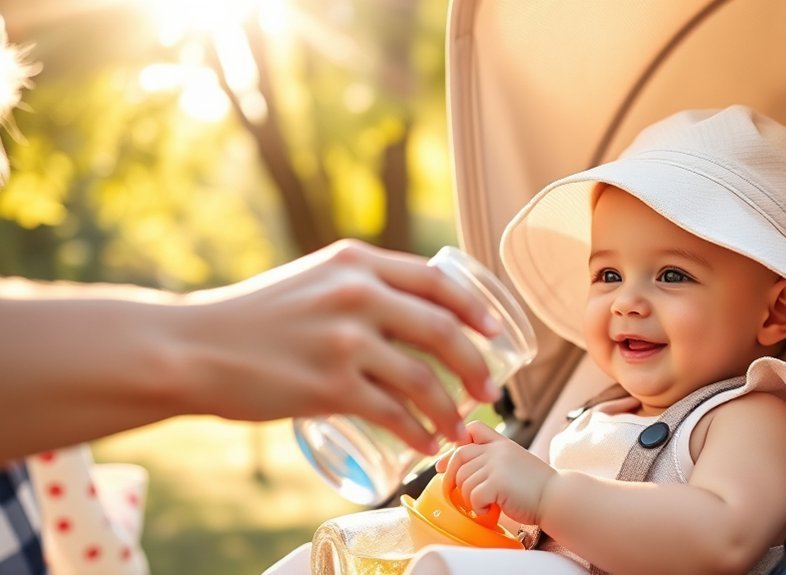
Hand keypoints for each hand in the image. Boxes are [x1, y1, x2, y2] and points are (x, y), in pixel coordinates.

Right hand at [180, 239, 500, 453]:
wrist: (191, 345)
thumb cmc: (250, 317)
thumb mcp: (311, 280)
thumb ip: (358, 287)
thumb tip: (410, 314)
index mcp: (356, 262)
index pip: (437, 280)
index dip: (475, 308)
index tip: (495, 331)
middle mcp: (357, 294)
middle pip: (443, 331)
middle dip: (476, 365)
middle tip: (488, 389)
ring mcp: (345, 340)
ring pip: (424, 379)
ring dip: (450, 410)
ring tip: (456, 428)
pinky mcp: (329, 386)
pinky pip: (392, 414)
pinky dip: (417, 433)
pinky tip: (424, 444)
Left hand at [435, 421, 555, 524]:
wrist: (558, 498)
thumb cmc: (536, 488)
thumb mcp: (515, 463)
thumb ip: (493, 460)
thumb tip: (460, 471)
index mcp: (502, 443)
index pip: (472, 429)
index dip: (455, 445)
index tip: (446, 464)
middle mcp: (498, 450)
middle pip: (459, 457)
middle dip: (452, 477)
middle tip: (456, 495)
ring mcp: (497, 465)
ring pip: (463, 480)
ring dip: (469, 498)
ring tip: (485, 505)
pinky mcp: (497, 483)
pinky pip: (472, 497)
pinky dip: (478, 509)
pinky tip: (491, 511)